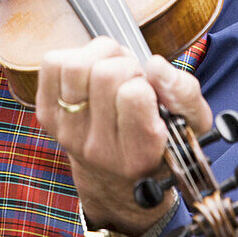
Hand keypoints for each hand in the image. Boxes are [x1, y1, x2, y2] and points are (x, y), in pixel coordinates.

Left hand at [35, 36, 211, 235]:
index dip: (144, 83)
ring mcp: (68, 132)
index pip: (134, 95)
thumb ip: (184, 94)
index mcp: (139, 155)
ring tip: (112, 71)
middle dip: (124, 64)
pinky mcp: (47, 116)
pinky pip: (52, 63)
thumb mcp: (191, 126)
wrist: (116, 180)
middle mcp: (98, 149)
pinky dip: (73, 56)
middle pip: (105, 74)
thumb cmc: (159, 144)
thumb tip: (156, 65)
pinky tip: (89, 74)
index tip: (148, 92)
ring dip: (99, 56)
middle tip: (132, 79)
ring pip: (76, 65)